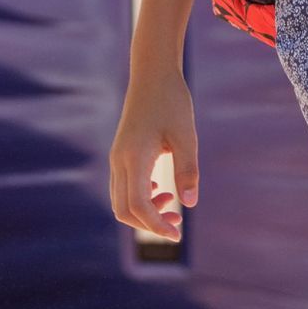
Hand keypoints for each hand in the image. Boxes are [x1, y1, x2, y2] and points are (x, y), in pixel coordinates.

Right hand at [109, 65, 198, 239]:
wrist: (152, 73)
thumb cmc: (171, 101)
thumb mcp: (186, 135)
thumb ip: (187, 169)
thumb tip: (189, 204)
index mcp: (134, 156)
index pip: (137, 205)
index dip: (156, 226)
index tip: (178, 234)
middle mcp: (120, 159)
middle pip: (123, 210)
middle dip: (148, 225)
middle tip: (177, 224)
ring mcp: (118, 156)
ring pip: (120, 201)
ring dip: (143, 213)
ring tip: (171, 203)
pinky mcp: (122, 153)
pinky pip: (123, 187)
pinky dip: (139, 199)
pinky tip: (160, 190)